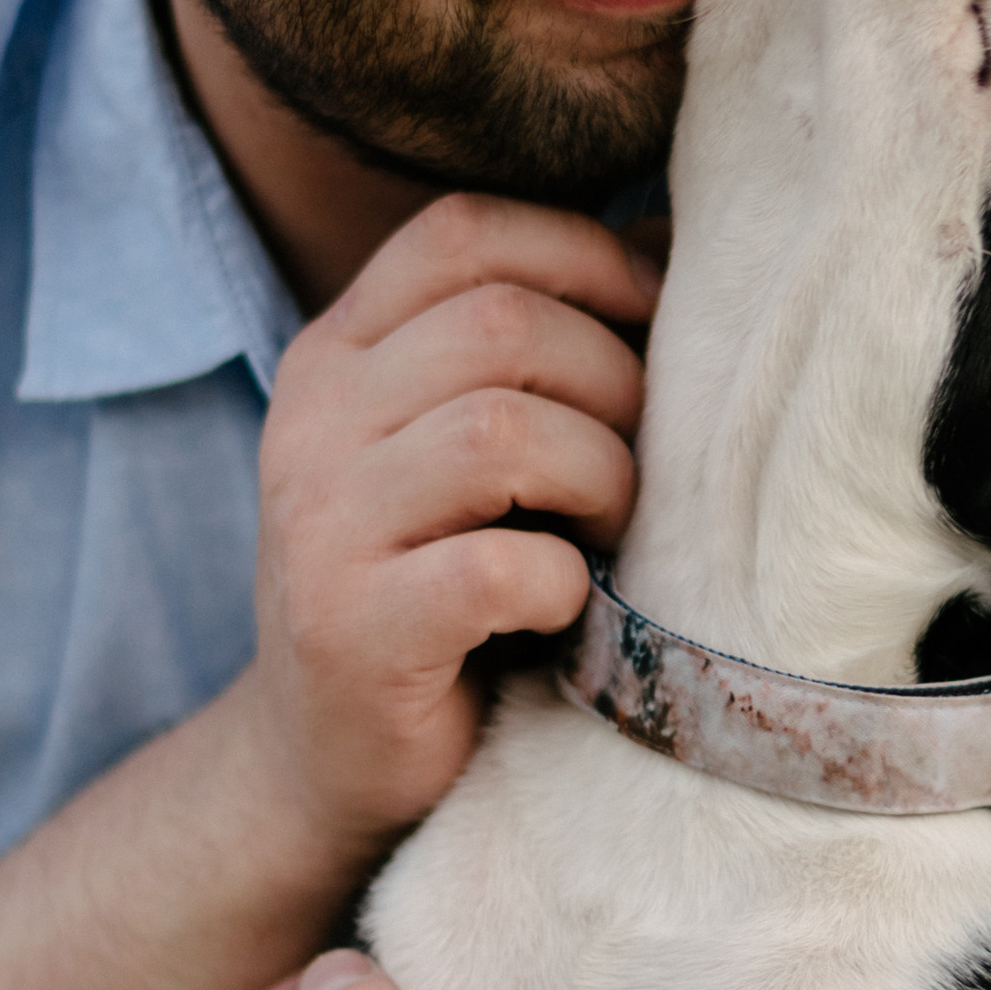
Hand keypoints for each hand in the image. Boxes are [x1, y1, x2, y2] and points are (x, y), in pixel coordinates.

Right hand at [235, 197, 657, 863]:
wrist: (326, 757)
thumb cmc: (439, 580)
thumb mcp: (464, 442)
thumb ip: (538, 345)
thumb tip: (678, 240)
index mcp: (340, 352)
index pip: (462, 232)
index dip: (582, 256)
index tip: (655, 320)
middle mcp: (312, 420)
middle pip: (500, 324)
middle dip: (613, 382)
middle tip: (640, 463)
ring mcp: (320, 525)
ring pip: (500, 433)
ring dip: (600, 478)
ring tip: (610, 530)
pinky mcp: (351, 630)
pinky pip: (494, 568)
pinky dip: (562, 582)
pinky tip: (563, 605)